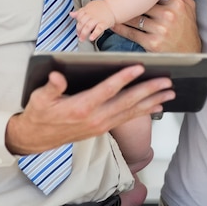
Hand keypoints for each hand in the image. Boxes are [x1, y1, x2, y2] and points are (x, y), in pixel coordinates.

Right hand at [5, 65, 174, 154]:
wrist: (36, 139)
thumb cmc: (39, 113)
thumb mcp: (39, 98)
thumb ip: (50, 86)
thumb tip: (57, 75)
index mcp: (81, 107)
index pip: (107, 90)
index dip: (124, 78)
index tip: (140, 67)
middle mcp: (95, 118)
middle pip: (127, 102)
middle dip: (149, 90)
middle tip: (167, 81)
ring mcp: (102, 125)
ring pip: (132, 112)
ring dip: (153, 101)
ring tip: (170, 92)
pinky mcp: (104, 128)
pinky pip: (128, 118)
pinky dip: (144, 111)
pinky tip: (157, 105)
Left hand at [70, 0, 115, 41]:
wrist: (113, 7)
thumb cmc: (101, 8)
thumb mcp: (89, 7)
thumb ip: (80, 11)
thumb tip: (71, 14)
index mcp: (87, 10)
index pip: (79, 17)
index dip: (77, 24)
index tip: (77, 30)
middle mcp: (91, 15)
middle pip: (82, 23)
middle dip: (79, 30)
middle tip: (79, 36)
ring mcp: (97, 19)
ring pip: (88, 26)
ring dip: (84, 33)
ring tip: (82, 39)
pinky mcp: (104, 23)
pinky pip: (98, 29)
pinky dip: (94, 34)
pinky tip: (91, 38)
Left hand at [110, 0, 200, 52]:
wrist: (189, 54)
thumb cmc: (188, 28)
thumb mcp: (189, 6)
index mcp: (176, 4)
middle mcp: (168, 16)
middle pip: (141, 5)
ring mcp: (160, 30)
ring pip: (134, 19)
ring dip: (119, 13)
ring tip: (106, 7)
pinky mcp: (152, 43)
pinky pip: (132, 33)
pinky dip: (121, 28)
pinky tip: (113, 24)